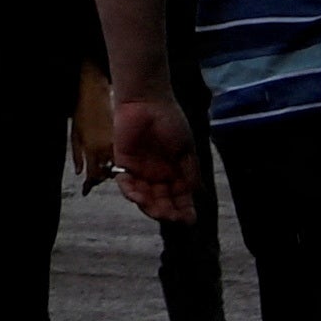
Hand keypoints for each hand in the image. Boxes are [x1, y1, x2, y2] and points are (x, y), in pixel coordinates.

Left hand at [109, 87, 200, 222]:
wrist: (147, 101)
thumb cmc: (170, 121)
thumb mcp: (186, 148)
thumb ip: (190, 172)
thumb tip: (196, 194)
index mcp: (175, 173)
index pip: (180, 198)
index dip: (184, 210)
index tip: (190, 220)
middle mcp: (158, 176)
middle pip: (162, 202)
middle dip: (169, 213)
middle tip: (174, 218)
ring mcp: (141, 172)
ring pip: (145, 198)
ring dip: (152, 207)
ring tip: (160, 211)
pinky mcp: (124, 164)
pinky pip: (126, 184)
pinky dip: (132, 193)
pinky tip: (140, 197)